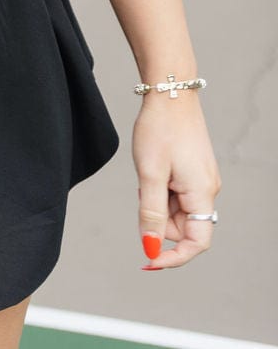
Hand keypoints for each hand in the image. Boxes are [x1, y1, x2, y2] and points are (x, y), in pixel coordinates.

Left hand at [132, 94, 221, 268]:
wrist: (169, 91)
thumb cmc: (159, 128)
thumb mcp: (149, 173)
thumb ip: (150, 214)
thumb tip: (150, 248)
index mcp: (202, 194)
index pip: (196, 243)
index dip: (174, 257)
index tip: (149, 260)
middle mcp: (207, 189)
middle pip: (184, 226)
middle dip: (159, 220)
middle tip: (142, 191)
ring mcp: (201, 178)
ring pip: (178, 209)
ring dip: (158, 202)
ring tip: (148, 173)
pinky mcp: (194, 169)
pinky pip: (177, 193)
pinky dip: (162, 189)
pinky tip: (153, 167)